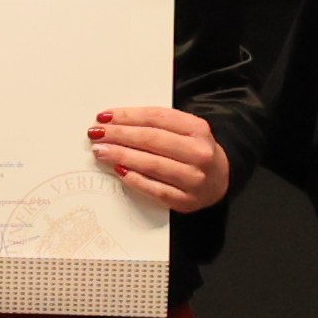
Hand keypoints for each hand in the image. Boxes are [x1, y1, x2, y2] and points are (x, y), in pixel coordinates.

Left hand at [88, 103, 232, 213]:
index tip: (104, 116)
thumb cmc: (194, 151)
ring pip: (151, 164)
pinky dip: (134, 179)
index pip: (157, 117)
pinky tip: (118, 171)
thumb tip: (115, 122)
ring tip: (101, 151)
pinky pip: (155, 189)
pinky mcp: (186, 201)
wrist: (220, 180)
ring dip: (121, 156)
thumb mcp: (185, 130)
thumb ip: (157, 124)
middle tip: (96, 133)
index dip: (127, 116)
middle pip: (151, 140)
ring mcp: (194, 179)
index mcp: (198, 129)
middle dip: (119, 135)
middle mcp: (199, 153)